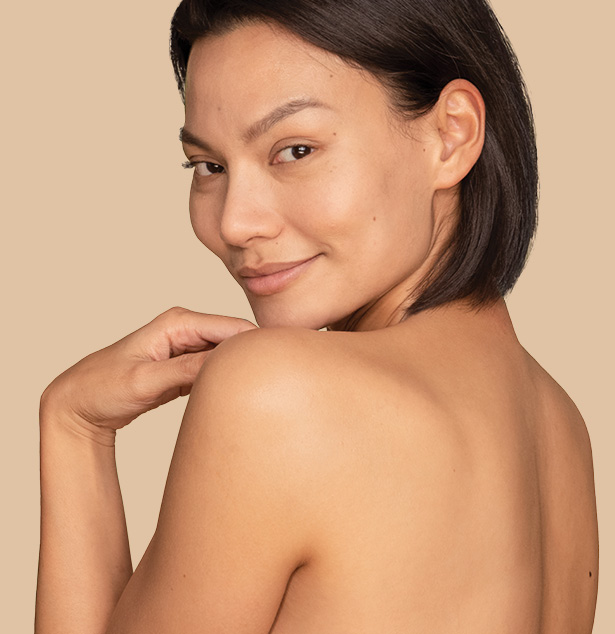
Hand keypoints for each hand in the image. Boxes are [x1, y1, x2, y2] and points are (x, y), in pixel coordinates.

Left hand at [40, 307, 256, 434]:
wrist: (79, 404)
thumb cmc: (103, 387)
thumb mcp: (145, 381)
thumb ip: (185, 370)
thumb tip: (226, 365)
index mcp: (178, 323)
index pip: (232, 328)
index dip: (256, 344)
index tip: (278, 365)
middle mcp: (186, 329)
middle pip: (234, 338)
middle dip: (252, 356)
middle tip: (274, 381)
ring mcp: (187, 347)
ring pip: (227, 355)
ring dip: (239, 370)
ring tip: (260, 388)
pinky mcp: (186, 365)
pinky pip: (215, 369)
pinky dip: (225, 379)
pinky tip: (235, 393)